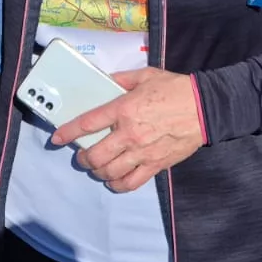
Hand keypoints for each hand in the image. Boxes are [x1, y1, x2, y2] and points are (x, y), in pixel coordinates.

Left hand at [51, 67, 204, 192]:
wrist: (205, 108)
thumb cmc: (175, 89)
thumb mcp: (145, 76)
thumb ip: (120, 79)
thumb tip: (103, 82)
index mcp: (124, 109)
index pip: (87, 123)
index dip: (68, 132)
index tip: (57, 138)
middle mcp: (129, 134)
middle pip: (95, 155)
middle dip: (82, 157)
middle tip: (82, 155)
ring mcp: (142, 152)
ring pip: (109, 172)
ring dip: (97, 171)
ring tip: (96, 167)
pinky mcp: (155, 165)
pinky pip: (130, 183)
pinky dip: (117, 185)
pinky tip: (114, 180)